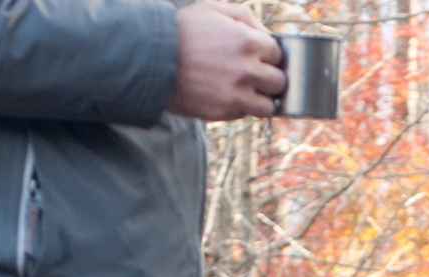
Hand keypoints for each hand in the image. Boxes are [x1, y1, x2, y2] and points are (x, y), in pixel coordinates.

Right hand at [167, 1, 283, 120]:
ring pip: (268, 106)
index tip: (257, 56)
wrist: (149, 58)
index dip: (267, 54)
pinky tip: (225, 94)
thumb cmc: (181, 30)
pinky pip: (244, 114)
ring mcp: (236, 94)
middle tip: (253, 74)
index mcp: (248, 41)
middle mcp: (247, 70)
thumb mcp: (211, 9)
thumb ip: (244, 17)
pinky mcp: (223, 112)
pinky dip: (239, 107)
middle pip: (279, 81)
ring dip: (260, 99)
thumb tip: (266, 34)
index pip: (278, 54)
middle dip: (268, 77)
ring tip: (246, 90)